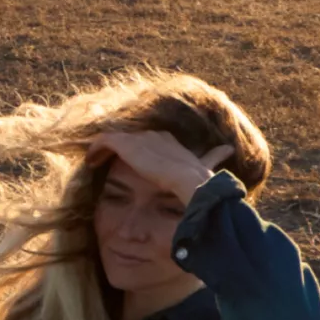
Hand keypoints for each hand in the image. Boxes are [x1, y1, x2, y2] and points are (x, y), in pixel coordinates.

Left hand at [87, 131, 234, 205]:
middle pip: (130, 136)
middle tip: (105, 158)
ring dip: (103, 148)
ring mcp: (142, 138)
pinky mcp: (128, 145)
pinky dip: (96, 149)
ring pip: (115, 138)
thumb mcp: (204, 167)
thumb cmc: (199, 181)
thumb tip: (230, 148)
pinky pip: (105, 141)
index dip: (137, 146)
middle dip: (118, 147)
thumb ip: (214, 157)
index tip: (128, 159)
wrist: (192, 183)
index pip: (149, 138)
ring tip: (94, 159)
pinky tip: (90, 162)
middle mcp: (156, 135)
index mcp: (170, 141)